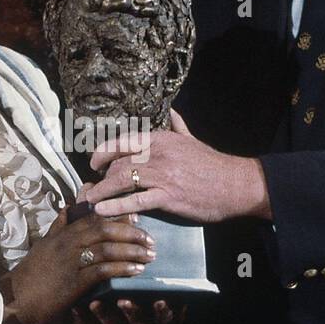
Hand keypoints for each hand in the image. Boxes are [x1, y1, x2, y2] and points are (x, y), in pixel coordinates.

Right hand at [0, 208, 155, 323]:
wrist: (13, 300)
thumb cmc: (29, 275)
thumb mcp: (43, 245)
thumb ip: (57, 227)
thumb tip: (67, 209)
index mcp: (61, 234)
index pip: (93, 218)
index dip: (116, 217)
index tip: (136, 219)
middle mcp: (67, 243)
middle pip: (104, 230)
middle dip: (130, 233)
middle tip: (150, 239)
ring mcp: (70, 261)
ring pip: (106, 248)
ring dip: (132, 250)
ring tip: (149, 255)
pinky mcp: (73, 282)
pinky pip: (103, 270)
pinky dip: (122, 268)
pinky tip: (136, 271)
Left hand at [85, 109, 271, 222]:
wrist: (235, 184)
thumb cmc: (213, 164)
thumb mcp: (192, 140)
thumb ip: (178, 126)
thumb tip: (172, 112)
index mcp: (161, 139)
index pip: (122, 141)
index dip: (104, 152)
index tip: (94, 162)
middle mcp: (158, 154)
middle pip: (119, 164)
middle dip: (102, 178)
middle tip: (93, 189)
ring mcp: (162, 175)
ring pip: (122, 180)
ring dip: (101, 192)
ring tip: (89, 201)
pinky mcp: (168, 197)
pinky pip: (135, 200)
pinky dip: (115, 206)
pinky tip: (102, 211)